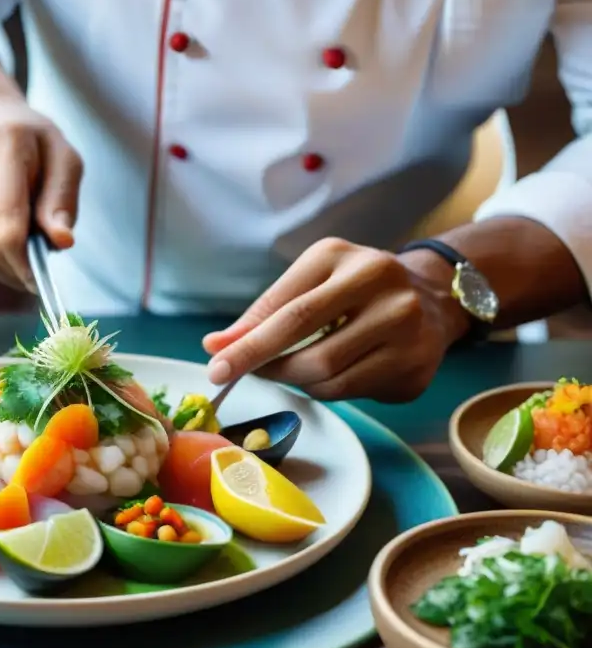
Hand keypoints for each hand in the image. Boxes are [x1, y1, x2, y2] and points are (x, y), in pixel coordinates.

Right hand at [0, 97, 82, 288]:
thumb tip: (62, 241)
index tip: (38, 279)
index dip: (22, 256)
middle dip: (13, 266)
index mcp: (3, 140)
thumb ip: (63, 199)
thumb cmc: (29, 141)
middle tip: (32, 273)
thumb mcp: (62, 157)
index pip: (7, 215)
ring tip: (17, 253)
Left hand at [201, 238, 471, 402]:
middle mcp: (380, 283)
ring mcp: (405, 325)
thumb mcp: (309, 283)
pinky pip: (351, 391)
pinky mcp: (416, 364)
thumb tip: (215, 345)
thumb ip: (264, 313)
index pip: (286, 308)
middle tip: (234, 376)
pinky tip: (327, 377)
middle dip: (263, 365)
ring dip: (296, 381)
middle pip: (306, 343)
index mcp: (342, 257)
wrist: (431, 297)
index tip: (216, 364)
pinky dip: (327, 391)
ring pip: (327, 375)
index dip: (247, 341)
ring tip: (292, 370)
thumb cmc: (352, 290)